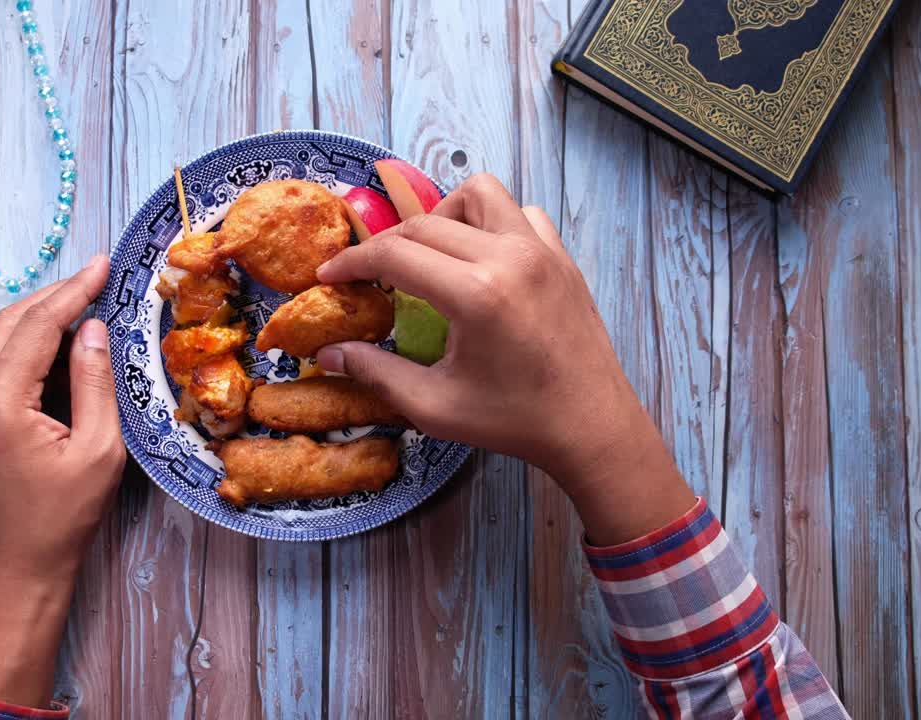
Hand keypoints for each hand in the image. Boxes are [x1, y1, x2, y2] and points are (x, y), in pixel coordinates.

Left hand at [0, 255, 124, 705]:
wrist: (12, 574)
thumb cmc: (61, 522)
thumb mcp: (98, 452)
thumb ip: (94, 383)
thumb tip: (93, 328)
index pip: (36, 326)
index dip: (73, 291)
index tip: (102, 265)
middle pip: (7, 324)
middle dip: (53, 297)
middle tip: (96, 280)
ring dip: (36, 320)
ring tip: (83, 308)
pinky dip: (22, 347)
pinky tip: (57, 347)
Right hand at [315, 175, 693, 543]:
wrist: (592, 428)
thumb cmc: (514, 422)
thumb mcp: (435, 405)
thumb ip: (376, 373)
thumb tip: (328, 353)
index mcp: (476, 294)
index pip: (395, 254)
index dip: (353, 262)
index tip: (330, 276)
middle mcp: (510, 258)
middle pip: (427, 221)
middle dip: (387, 244)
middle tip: (370, 276)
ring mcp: (542, 252)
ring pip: (480, 193)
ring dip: (445, 214)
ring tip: (431, 254)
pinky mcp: (562, 258)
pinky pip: (521, 214)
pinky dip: (494, 224)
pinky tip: (482, 260)